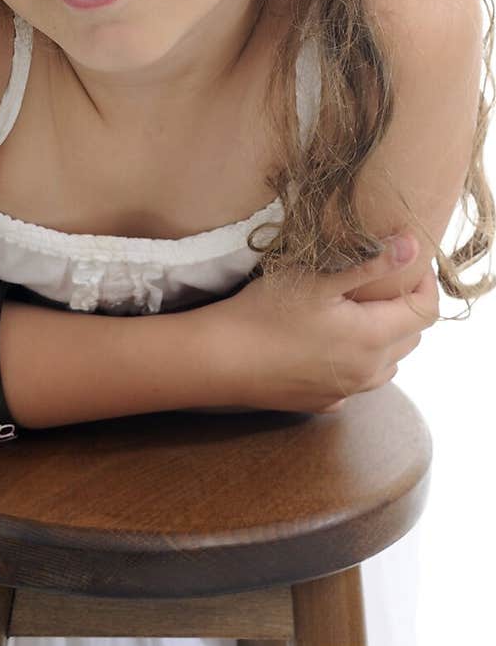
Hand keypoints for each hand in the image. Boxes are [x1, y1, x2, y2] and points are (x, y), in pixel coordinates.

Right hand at [215, 233, 438, 414]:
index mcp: (371, 338)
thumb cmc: (265, 312)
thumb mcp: (318, 279)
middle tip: (382, 279)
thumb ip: (370, 263)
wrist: (220, 358)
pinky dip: (358, 360)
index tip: (410, 261)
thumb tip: (412, 244)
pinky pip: (357, 380)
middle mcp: (367, 372)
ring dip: (385, 337)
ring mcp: (346, 391)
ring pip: (387, 364)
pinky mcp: (323, 401)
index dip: (424, 283)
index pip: (425, 312)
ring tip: (358, 310)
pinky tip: (330, 342)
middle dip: (405, 307)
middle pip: (410, 338)